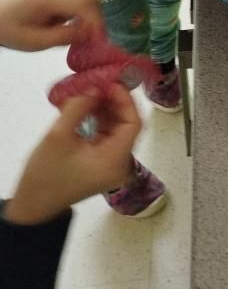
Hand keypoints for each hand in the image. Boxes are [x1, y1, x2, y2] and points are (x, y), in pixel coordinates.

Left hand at [0, 0, 102, 51]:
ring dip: (87, 15)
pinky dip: (82, 9)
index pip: (83, 3)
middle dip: (93, 21)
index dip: (96, 22)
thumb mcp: (36, 42)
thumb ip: (65, 37)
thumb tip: (91, 34)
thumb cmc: (15, 29)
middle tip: (89, 40)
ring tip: (70, 28)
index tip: (100, 40)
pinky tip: (67, 18)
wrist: (2, 13)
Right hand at [4, 85, 140, 224]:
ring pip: (118, 127)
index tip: (110, 83)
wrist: (33, 206)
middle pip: (127, 124)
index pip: (133, 123)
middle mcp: (121, 163)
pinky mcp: (103, 161)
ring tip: (91, 91)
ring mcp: (113, 163)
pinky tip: (88, 106)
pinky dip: (100, 119)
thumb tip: (96, 87)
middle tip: (99, 83)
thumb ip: (79, 107)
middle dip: (114, 101)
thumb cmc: (46, 174)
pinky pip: (108, 135)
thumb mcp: (58, 136)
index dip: (124, 99)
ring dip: (106, 108)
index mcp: (115, 160)